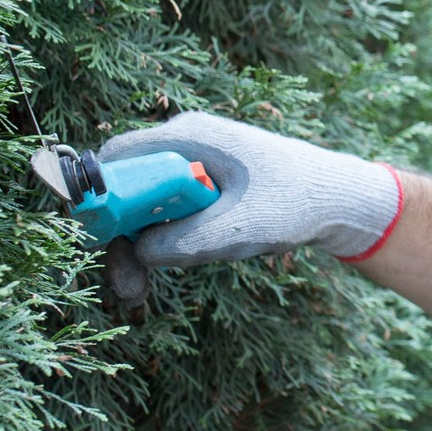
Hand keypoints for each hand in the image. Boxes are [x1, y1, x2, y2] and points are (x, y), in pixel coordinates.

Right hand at [96, 112, 402, 266]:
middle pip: (125, 185)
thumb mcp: (242, 228)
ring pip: (142, 204)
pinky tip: (168, 267)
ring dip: (136, 246)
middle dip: (118, 236)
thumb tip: (136, 251)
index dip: (98, 194)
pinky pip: (163, 210)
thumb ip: (187, 241)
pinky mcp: (200, 184)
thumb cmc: (296, 202)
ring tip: (139, 293)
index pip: (118, 155)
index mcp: (190, 137)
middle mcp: (184, 143)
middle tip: (126, 287)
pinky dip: (159, 240)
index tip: (94, 238)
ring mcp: (191, 163)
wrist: (337, 198)